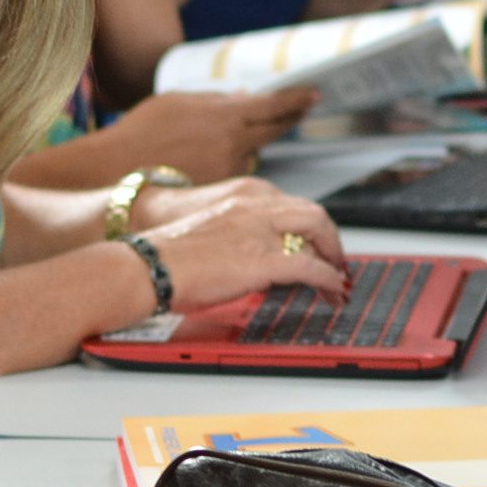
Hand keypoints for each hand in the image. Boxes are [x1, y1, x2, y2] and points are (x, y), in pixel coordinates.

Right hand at [110, 86, 317, 180]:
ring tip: (221, 141)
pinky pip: (236, 175)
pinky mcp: (222, 191)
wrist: (118, 172)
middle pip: (274, 130)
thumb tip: (246, 96)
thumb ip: (217, 98)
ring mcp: (229, 168)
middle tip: (304, 109)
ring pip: (252, 154)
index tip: (315, 93)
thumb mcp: (178, 101)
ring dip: (248, 145)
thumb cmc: (141, 132)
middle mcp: (233, 141)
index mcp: (224, 113)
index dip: (297, 98)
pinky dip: (232, 167)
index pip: (273, 104)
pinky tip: (209, 164)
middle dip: (291, 118)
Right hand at [139, 179, 347, 311]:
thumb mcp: (212, 231)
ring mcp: (259, 231)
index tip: (316, 243)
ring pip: (317, 232)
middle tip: (336, 260)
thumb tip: (262, 261)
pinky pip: (309, 266)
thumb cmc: (168, 256)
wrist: (148, 266)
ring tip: (338, 280)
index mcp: (242, 195)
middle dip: (331, 238)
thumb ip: (241, 236)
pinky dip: (327, 278)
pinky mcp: (261, 260)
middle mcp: (255, 205)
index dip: (310, 227)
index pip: (291, 205)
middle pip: (313, 213)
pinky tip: (332, 290)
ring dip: (335, 258)